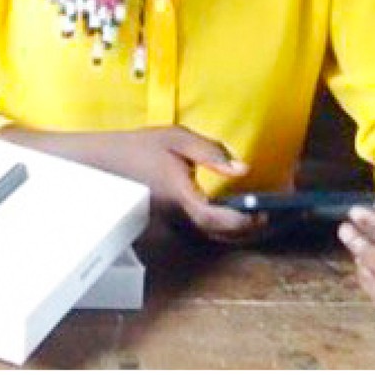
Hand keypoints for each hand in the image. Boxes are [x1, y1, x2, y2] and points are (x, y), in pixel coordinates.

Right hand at [57, 126, 261, 242]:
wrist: (104, 163)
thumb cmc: (140, 148)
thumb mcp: (176, 138)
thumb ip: (210, 152)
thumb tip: (243, 169)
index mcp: (181, 195)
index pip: (216, 218)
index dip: (243, 220)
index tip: (263, 211)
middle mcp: (178, 216)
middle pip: (220, 233)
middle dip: (249, 228)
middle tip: (271, 213)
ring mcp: (174, 223)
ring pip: (213, 235)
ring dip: (239, 229)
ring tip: (260, 213)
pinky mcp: (172, 223)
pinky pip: (203, 230)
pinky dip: (224, 226)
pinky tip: (236, 213)